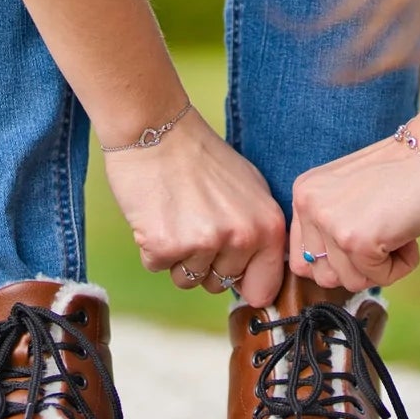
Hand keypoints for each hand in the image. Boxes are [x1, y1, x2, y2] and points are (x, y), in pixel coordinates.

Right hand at [102, 109, 286, 305]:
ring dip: (176, 256)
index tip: (230, 274)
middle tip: (194, 222)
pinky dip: (151, 247)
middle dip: (204, 263)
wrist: (157, 130)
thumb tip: (260, 278)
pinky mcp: (165, 245)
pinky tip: (157, 215)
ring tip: (176, 215)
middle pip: (219, 285)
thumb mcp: (251, 190)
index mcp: (268, 226)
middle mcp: (241, 237)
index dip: (243, 284)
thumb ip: (260, 233)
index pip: (264, 288)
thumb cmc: (202, 159)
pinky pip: (156, 266)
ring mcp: (203, 243)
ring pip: (186, 279)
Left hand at [289, 115, 419, 291]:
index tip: (367, 241)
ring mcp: (330, 222)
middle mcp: (309, 205)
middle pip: (324, 276)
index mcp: (305, 193)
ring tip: (398, 229)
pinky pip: (379, 279)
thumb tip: (325, 275)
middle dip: (359, 267)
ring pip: (350, 282)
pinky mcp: (357, 240)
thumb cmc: (408, 172)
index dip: (339, 262)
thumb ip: (332, 225)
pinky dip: (402, 264)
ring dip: (381, 266)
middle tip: (386, 232)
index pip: (301, 259)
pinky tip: (409, 234)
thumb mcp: (351, 193)